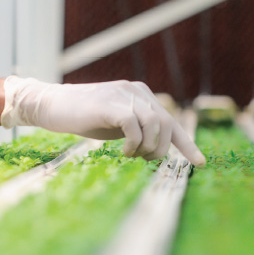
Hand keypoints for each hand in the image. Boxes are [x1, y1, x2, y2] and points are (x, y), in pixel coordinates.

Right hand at [1, 77, 204, 165]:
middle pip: (166, 124)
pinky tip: (124, 151)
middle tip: (145, 161)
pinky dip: (133, 143)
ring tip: (133, 156)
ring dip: (147, 147)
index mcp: (142, 95)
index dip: (186, 144)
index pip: (171, 121)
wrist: (53, 105)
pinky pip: (134, 126)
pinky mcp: (111, 104)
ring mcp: (124, 95)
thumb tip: (155, 149)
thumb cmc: (83, 117)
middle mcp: (137, 91)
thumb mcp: (117, 123)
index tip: (200, 163)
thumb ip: (136, 129)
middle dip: (160, 149)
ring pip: (153, 124)